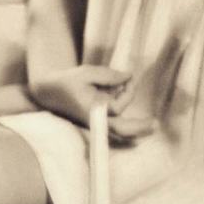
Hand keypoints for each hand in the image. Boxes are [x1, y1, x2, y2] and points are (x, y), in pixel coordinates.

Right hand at [29, 65, 154, 142]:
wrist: (48, 92)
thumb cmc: (67, 82)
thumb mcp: (87, 73)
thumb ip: (109, 75)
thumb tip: (128, 76)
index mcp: (92, 110)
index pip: (117, 107)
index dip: (127, 92)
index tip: (128, 78)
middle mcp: (96, 119)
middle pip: (121, 130)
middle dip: (139, 128)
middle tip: (156, 124)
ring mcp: (96, 121)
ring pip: (119, 122)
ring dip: (129, 110)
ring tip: (129, 88)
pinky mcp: (97, 118)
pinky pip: (114, 121)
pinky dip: (123, 112)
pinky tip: (126, 95)